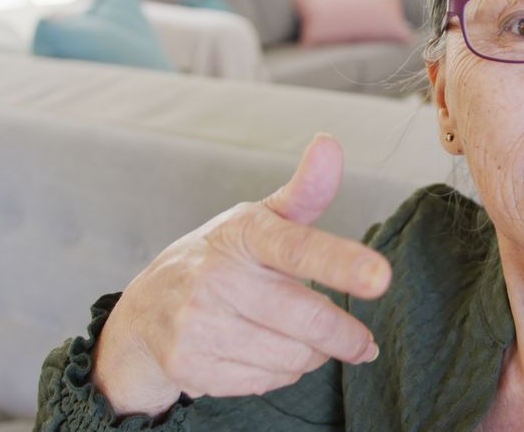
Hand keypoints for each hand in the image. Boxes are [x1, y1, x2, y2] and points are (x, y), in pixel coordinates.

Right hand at [92, 134, 391, 415]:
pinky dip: (282, 373)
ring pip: (294, 358)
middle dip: (347, 337)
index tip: (380, 277)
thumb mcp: (260, 220)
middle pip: (308, 319)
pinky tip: (265, 353)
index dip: (341, 263)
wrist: (143, 312)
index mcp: (243, 234)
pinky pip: (268, 381)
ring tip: (299, 339)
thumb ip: (305, 190)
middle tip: (362, 342)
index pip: (298, 248)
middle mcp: (216, 278)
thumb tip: (330, 143)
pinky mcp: (190, 367)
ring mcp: (198, 324)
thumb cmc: (220, 258)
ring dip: (313, 355)